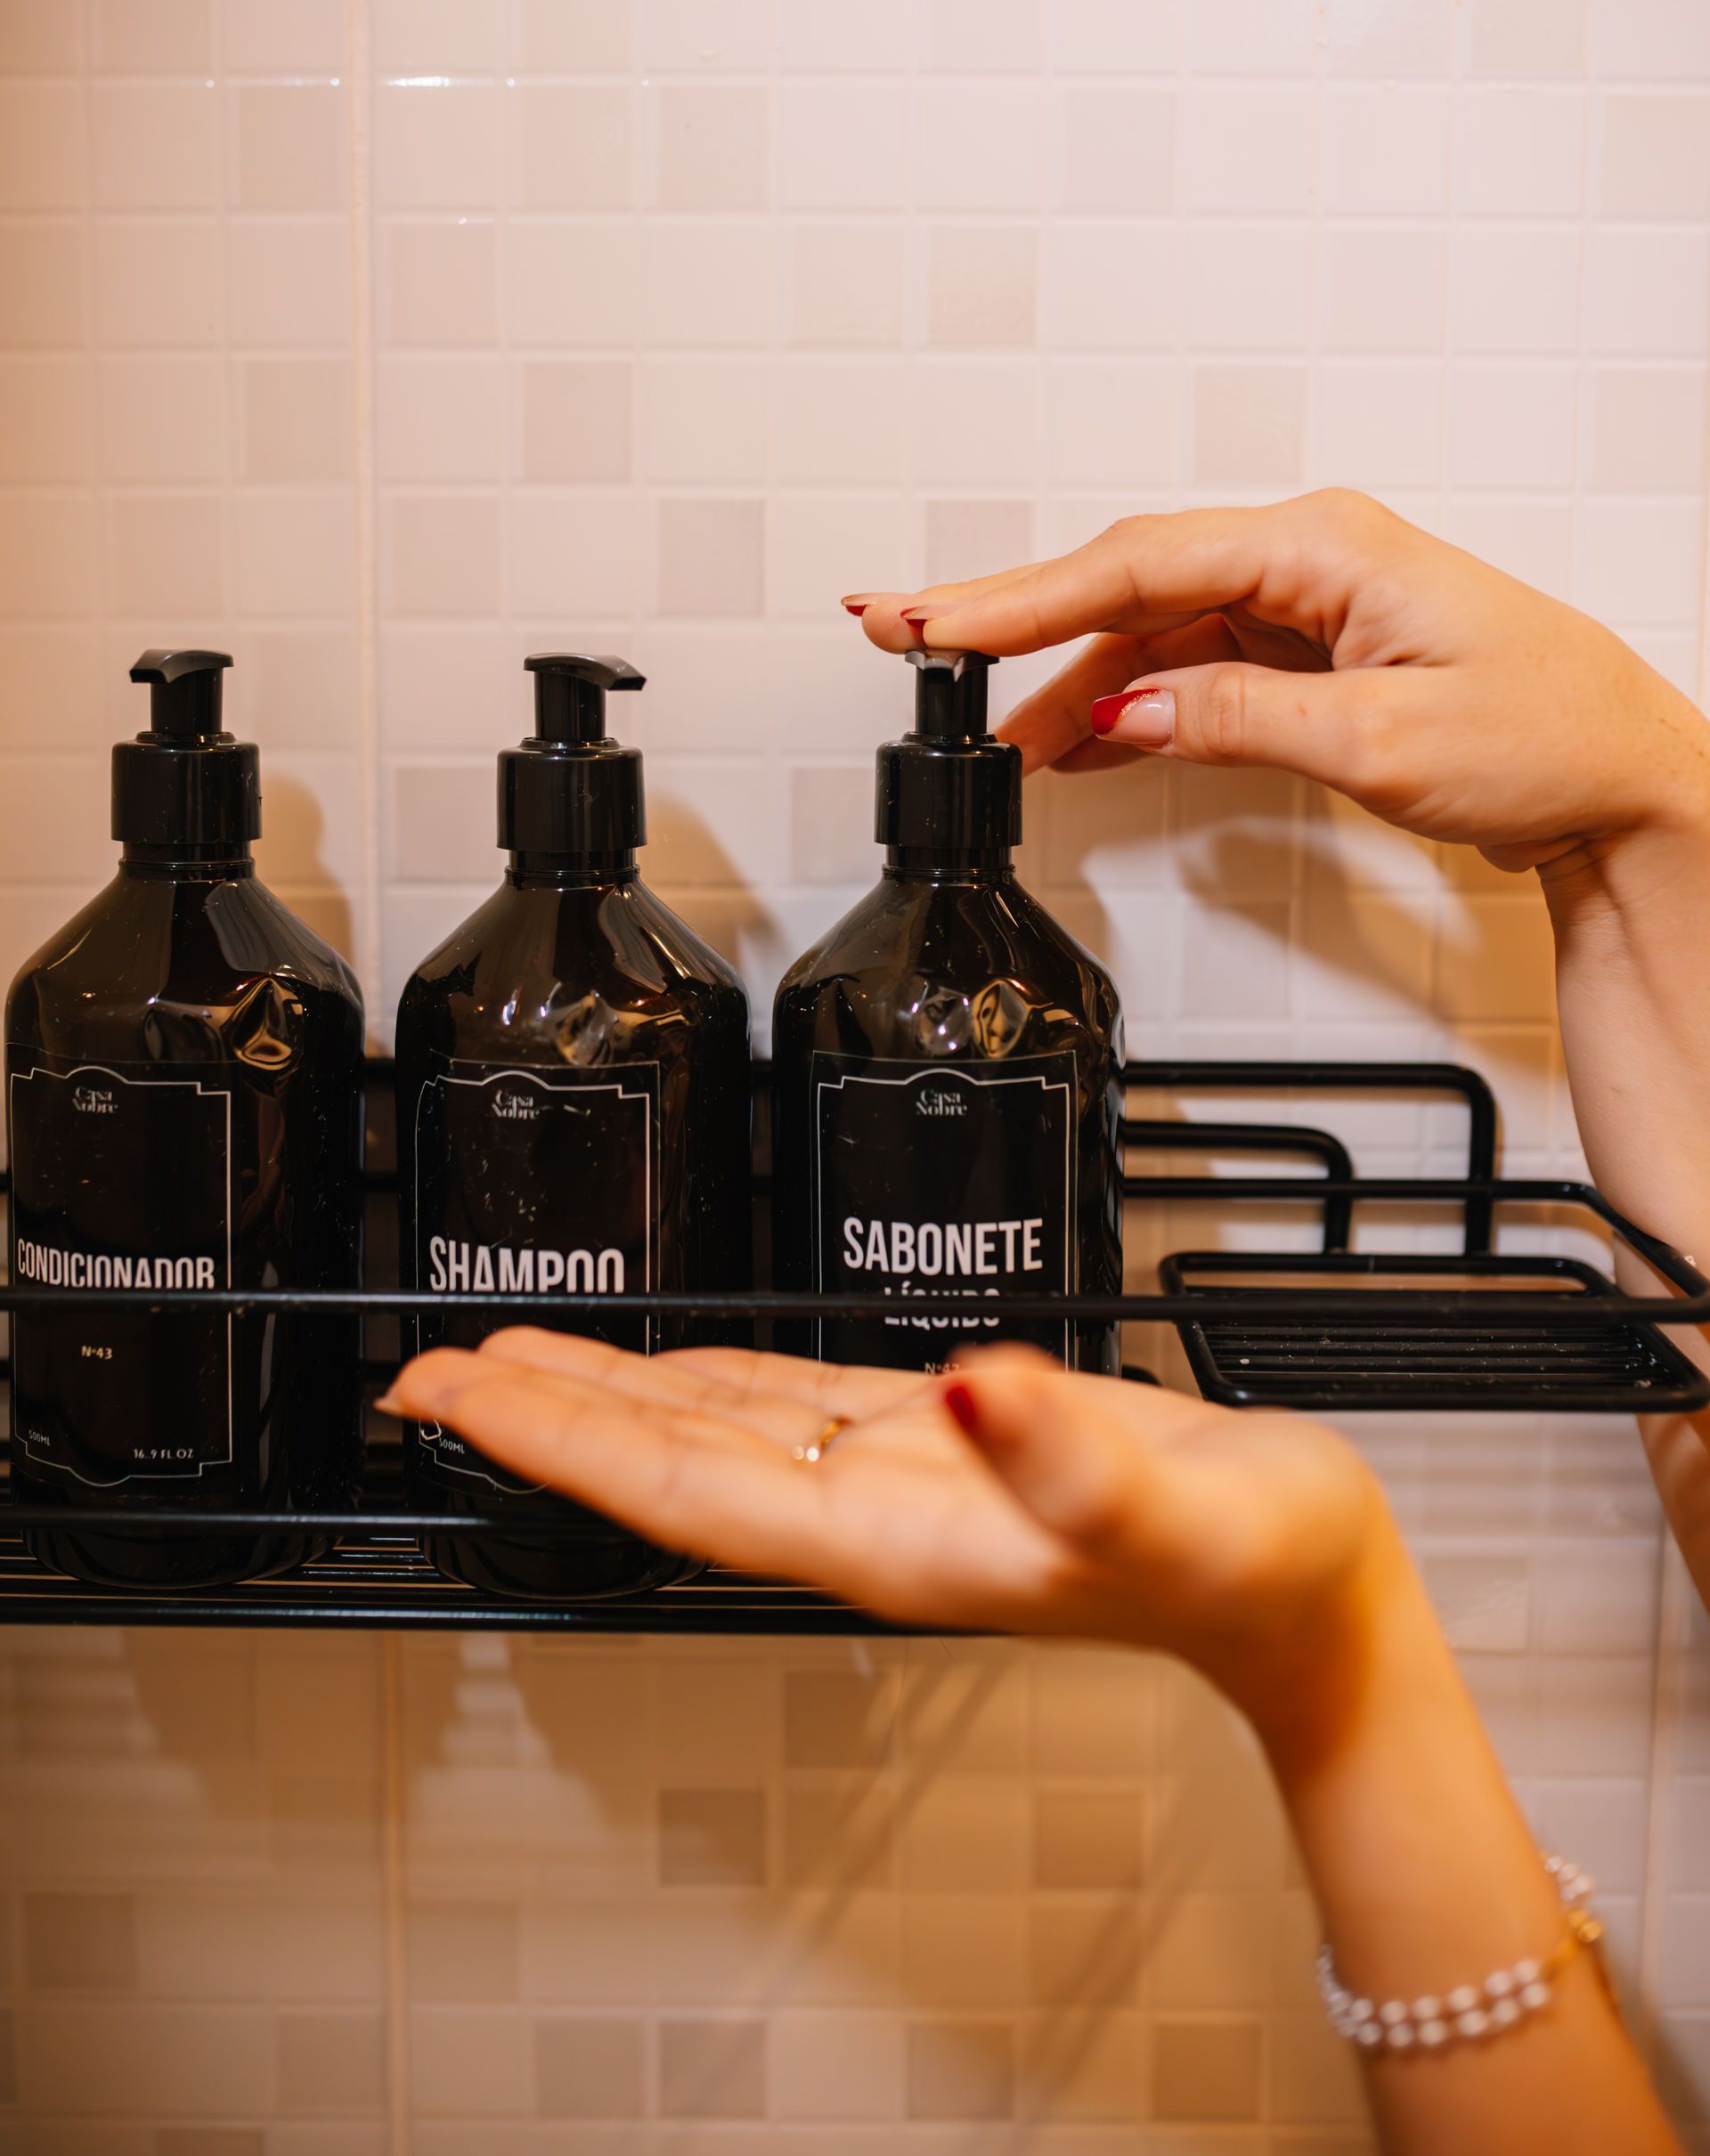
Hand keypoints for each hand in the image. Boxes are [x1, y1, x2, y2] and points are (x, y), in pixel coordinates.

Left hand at [380, 1330, 1389, 1741]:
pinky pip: (784, 1405)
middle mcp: (871, 1515)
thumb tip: (969, 1388)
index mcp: (897, 1539)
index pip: (685, 1489)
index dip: (563, 1442)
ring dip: (602, 1398)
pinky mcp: (936, 1442)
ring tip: (505, 1361)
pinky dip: (703, 1380)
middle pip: (664, 1464)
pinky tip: (667, 1366)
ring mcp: (896, 1480)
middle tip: (424, 1376)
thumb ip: (1068, 1454)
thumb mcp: (1178, 1507)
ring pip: (709, 1431)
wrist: (1310, 1586)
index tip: (460, 1399)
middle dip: (539, 1421)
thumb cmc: (1257, 1562)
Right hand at [850, 489, 1709, 878]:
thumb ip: (1238, 720)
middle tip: (900, 628)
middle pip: (1126, 577)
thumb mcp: (1383, 741)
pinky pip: (1191, 666)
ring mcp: (1307, 606)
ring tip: (968, 713)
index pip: (1139, 560)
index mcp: (1325, 547)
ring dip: (1061, 673)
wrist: (1630, 782)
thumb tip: (1125, 708)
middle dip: (1010, 612)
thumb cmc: (1550, 737)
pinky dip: (1125, 701)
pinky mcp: (1311, 654)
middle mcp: (1308, 558)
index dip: (1023, 596)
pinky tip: (1069, 736)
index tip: (938, 621)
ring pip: (1150, 628)